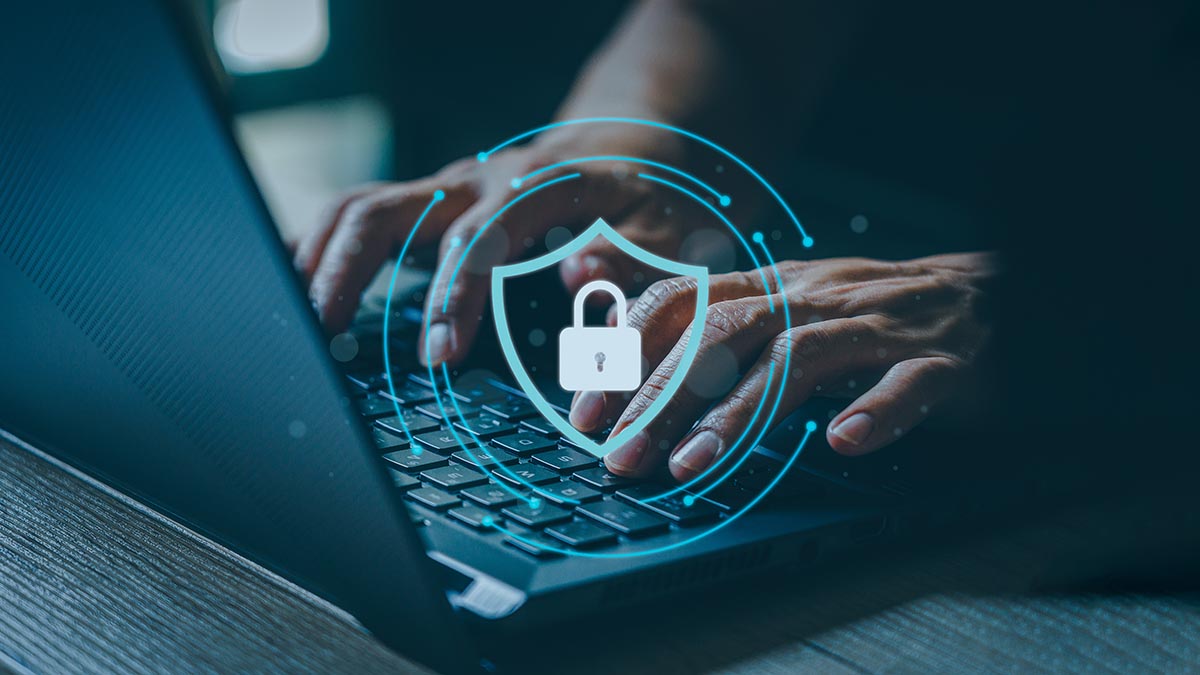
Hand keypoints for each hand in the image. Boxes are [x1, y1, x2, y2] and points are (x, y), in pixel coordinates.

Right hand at [293, 127, 696, 365]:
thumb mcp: (667, 228)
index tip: (438, 353)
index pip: (476, 237)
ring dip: (317, 259)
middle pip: (385, 209)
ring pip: (358, 207)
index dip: (453, 294)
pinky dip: (324, 248)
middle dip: (345, 271)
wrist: (632, 143)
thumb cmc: (651, 195)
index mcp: (534, 187)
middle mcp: (477, 182)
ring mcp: (447, 190)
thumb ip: (631, 257)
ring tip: (292, 321)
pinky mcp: (433, 205)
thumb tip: (579, 277)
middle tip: (318, 336)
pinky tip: (297, 288)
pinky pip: (364, 216)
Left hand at [568, 254, 995, 479]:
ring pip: (798, 359)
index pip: (686, 301)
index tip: (588, 410)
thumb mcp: (785, 306)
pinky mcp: (940, 358)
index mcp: (774, 286)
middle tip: (621, 455)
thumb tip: (626, 353)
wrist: (984, 290)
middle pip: (725, 334)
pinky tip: (845, 443)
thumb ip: (717, 326)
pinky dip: (877, 410)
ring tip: (692, 466)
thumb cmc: (869, 310)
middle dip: (664, 396)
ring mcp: (876, 326)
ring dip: (739, 414)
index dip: (630, 352)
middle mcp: (815, 298)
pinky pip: (907, 380)